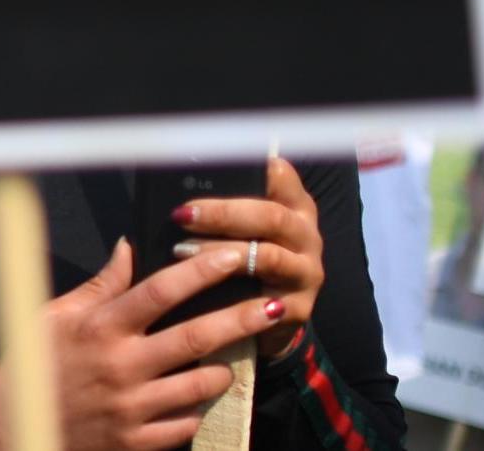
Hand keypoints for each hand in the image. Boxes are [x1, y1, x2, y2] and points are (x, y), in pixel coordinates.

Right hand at [0, 239, 285, 450]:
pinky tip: (198, 396)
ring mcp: (133, 407)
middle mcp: (121, 365)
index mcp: (101, 327)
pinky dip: (197, 408)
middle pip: (197, 337)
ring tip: (237, 358)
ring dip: (225, 369)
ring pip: (201, 384)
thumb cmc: (34, 361)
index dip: (201, 270)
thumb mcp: (57, 313)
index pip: (161, 291)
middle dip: (243, 318)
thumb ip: (101, 284)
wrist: (12, 423)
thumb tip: (128, 247)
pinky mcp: (137, 441)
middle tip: (276, 304)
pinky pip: (186, 423)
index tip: (233, 255)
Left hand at [171, 156, 325, 357]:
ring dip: (221, 253)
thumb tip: (176, 182)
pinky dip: (235, 297)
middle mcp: (306, 235)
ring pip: (269, 257)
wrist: (265, 315)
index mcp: (294, 204)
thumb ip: (222, 203)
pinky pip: (266, 302)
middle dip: (223, 214)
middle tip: (183, 215)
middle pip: (271, 216)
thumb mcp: (239, 224)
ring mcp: (307, 271)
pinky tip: (208, 292)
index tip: (212, 167)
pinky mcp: (300, 307)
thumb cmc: (241, 253)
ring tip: (182, 250)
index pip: (281, 175)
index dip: (251, 169)